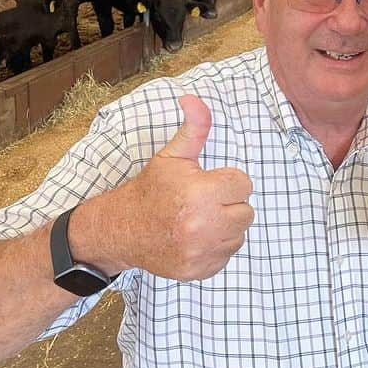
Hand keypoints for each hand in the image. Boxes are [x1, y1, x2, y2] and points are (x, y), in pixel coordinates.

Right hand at [113, 95, 253, 280]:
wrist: (121, 230)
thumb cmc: (151, 190)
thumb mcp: (172, 156)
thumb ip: (194, 128)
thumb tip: (192, 98)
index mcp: (200, 193)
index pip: (244, 184)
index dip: (227, 181)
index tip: (207, 183)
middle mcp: (203, 225)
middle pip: (246, 211)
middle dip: (229, 204)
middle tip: (204, 202)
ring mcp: (201, 251)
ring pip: (239, 234)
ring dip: (225, 226)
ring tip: (200, 219)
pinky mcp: (200, 270)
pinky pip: (228, 255)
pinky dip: (217, 247)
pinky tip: (196, 238)